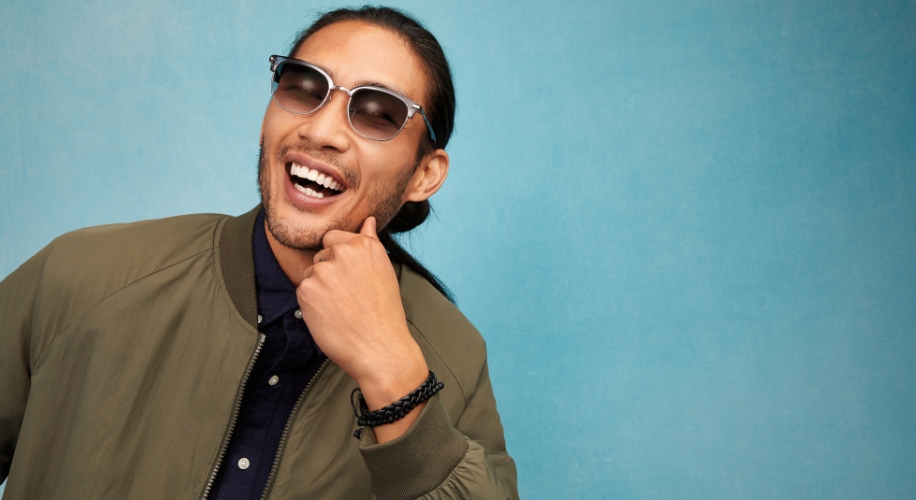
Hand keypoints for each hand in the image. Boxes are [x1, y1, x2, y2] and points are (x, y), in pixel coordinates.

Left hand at [297, 217, 428, 439]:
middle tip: (349, 297)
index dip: (340, 260)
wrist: (380, 348)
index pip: (333, 239)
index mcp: (363, 244)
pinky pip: (302, 290)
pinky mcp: (306, 289)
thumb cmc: (385, 314)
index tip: (351, 279)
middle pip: (321, 256)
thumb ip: (370, 242)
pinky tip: (330, 315)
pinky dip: (312, 303)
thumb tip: (369, 220)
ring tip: (341, 308)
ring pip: (311, 274)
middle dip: (329, 273)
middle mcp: (342, 252)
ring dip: (320, 289)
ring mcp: (322, 270)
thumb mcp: (384, 271)